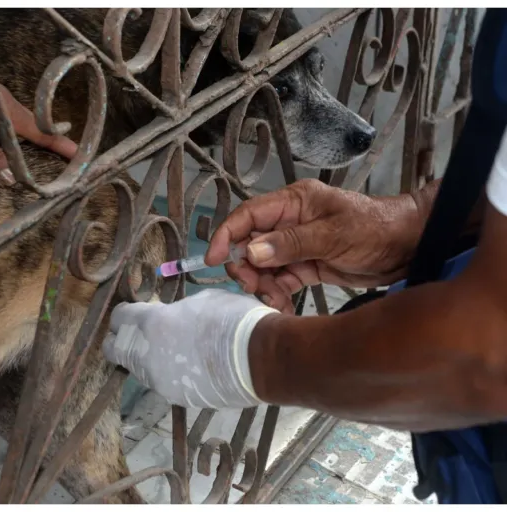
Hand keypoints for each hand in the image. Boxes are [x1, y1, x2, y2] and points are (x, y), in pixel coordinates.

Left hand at [0, 9, 77, 182]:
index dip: (61, 147)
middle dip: (48, 148)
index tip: (78, 157)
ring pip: (12, 133)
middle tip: (61, 163)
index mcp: (11, 115)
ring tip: (27, 165)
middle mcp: (6, 110)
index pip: (43, 135)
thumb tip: (9, 177)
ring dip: (19, 148)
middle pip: (33, 134)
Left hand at [103, 289, 277, 408]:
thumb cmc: (232, 319)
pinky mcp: (177, 398)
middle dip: (122, 340)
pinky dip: (168, 374)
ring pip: (137, 369)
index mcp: (150, 324)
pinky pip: (162, 383)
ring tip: (170, 350)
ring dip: (145, 358)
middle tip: (140, 334)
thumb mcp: (200, 301)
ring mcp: (159, 381)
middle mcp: (146, 355)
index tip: (133, 312)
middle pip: (115, 349)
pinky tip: (188, 367)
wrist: (260, 358)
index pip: (118, 319)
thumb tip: (170, 317)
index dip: (124, 314)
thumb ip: (175, 312)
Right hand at [205, 179, 422, 312]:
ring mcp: (298, 245)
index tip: (214, 259)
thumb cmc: (375, 228)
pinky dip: (278, 294)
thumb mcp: (333, 234)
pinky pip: (281, 281)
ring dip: (262, 284)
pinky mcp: (308, 266)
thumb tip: (252, 252)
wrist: (409, 247)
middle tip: (253, 286)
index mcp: (293, 203)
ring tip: (275, 299)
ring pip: (264, 266)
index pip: (248, 216)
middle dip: (246, 267)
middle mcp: (291, 222)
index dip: (226, 235)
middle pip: (251, 244)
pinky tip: (283, 306)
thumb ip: (291, 243)